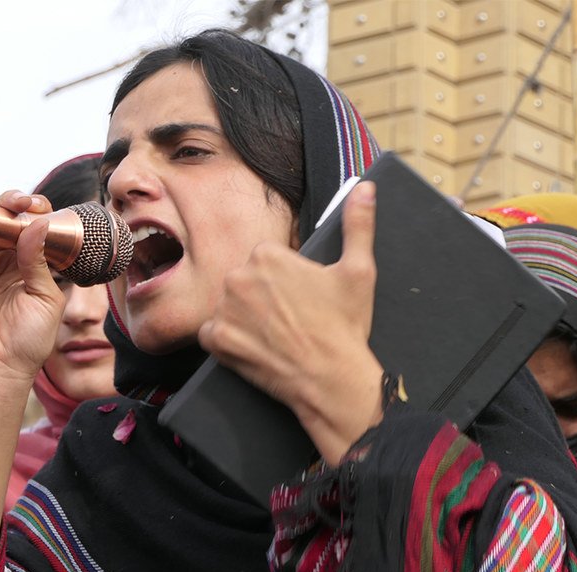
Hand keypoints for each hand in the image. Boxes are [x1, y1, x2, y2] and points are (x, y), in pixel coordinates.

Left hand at [198, 181, 383, 463]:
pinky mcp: (215, 340)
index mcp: (267, 254)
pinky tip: (254, 348)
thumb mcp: (358, 271)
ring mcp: (224, 310)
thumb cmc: (345, 326)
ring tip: (273, 335)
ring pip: (228, 306)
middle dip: (261, 298)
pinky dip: (227, 342)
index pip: (265, 260)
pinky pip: (211, 334)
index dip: (284, 281)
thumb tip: (365, 186)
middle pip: (244, 282)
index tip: (300, 300)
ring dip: (243, 318)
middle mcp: (238, 276)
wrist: (330, 379)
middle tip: (289, 321)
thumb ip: (357, 224)